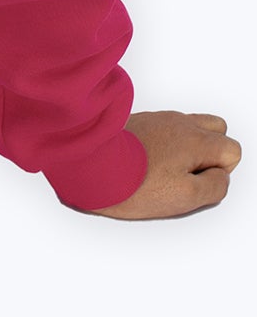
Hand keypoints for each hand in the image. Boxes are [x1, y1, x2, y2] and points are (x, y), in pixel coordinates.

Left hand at [87, 109, 240, 219]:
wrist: (84, 164)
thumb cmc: (131, 182)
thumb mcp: (185, 197)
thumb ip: (214, 187)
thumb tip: (218, 177)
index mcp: (197, 139)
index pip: (232, 150)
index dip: (219, 172)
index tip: (193, 183)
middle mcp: (178, 123)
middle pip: (214, 130)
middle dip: (208, 153)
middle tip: (184, 174)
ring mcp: (155, 120)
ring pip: (185, 128)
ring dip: (183, 147)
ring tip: (161, 170)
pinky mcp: (133, 123)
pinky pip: (159, 129)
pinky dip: (158, 144)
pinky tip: (141, 162)